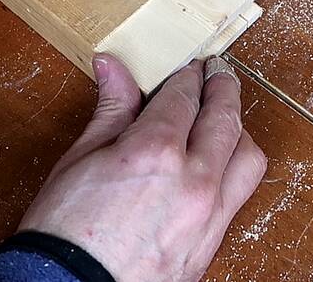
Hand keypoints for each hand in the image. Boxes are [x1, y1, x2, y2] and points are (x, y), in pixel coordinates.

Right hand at [19, 56, 266, 281]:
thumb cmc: (64, 232)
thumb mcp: (80, 158)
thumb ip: (110, 109)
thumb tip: (112, 67)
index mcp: (156, 151)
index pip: (185, 96)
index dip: (187, 76)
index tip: (188, 68)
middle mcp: (193, 180)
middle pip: (226, 117)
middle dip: (224, 88)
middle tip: (218, 73)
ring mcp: (209, 215)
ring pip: (248, 157)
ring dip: (239, 130)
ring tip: (224, 119)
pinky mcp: (212, 244)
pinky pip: (240, 196)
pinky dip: (234, 170)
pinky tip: (218, 163)